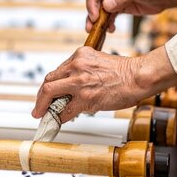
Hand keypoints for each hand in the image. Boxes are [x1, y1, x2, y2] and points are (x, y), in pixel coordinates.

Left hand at [31, 46, 176, 122]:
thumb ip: (83, 70)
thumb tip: (71, 87)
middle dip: (40, 97)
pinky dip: (59, 117)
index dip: (50, 85)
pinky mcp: (86, 98)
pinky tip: (59, 121)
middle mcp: (76, 66)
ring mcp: (80, 82)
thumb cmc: (124, 71)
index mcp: (79, 55)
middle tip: (38, 107)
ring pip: (49, 94)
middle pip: (48, 81)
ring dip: (43, 107)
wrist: (138, 76)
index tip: (47, 93)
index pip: (57, 71)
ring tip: (42, 115)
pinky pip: (65, 110)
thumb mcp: (98, 61)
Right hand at [86, 0, 176, 32]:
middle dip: (92, 14)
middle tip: (92, 27)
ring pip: (99, 10)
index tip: (95, 16)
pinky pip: (108, 16)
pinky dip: (107, 23)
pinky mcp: (119, 7)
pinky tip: (111, 29)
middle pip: (95, 0)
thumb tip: (106, 5)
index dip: (92, 2)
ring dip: (97, 21)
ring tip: (97, 31)